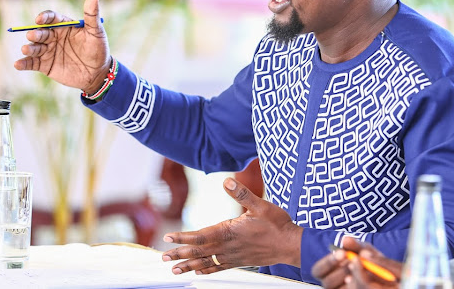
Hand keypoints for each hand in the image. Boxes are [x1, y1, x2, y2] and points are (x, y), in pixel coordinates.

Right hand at [13, 0, 110, 92]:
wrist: (98, 73)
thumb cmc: (98, 49)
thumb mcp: (97, 32)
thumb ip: (92, 15)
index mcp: (63, 26)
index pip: (51, 18)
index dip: (44, 17)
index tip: (40, 19)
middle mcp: (53, 37)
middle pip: (40, 32)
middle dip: (35, 33)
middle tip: (33, 35)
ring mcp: (47, 51)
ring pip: (34, 47)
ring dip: (28, 48)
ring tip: (26, 49)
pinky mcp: (44, 65)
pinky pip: (31, 63)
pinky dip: (23, 63)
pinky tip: (18, 64)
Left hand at [161, 177, 302, 274]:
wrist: (290, 245)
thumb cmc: (277, 224)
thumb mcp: (260, 204)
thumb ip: (242, 194)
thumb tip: (227, 181)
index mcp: (229, 231)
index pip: (201, 235)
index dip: (183, 237)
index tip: (168, 237)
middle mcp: (227, 246)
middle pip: (199, 251)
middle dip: (180, 254)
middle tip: (164, 257)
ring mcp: (232, 256)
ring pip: (206, 262)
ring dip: (189, 265)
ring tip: (175, 269)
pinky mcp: (239, 261)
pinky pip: (218, 267)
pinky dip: (206, 270)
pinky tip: (199, 272)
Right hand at [312, 237, 401, 288]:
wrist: (380, 271)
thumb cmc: (365, 258)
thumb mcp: (361, 249)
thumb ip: (353, 245)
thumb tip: (345, 239)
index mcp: (326, 271)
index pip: (318, 270)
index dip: (328, 262)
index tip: (342, 252)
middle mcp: (330, 284)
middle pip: (327, 283)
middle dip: (342, 271)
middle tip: (354, 262)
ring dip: (351, 279)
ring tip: (362, 269)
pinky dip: (358, 285)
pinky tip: (365, 279)